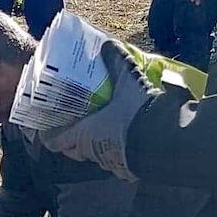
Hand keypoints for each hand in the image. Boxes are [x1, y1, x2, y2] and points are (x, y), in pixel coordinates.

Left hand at [40, 40, 149, 179]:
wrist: (167, 139)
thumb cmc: (138, 112)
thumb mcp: (127, 82)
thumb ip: (116, 63)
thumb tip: (107, 45)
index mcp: (84, 135)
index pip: (55, 141)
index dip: (50, 134)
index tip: (49, 126)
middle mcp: (94, 153)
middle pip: (74, 150)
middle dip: (73, 139)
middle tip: (77, 123)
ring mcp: (112, 165)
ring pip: (96, 157)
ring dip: (96, 146)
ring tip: (104, 130)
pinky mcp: (130, 171)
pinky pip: (118, 163)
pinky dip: (118, 153)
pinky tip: (126, 142)